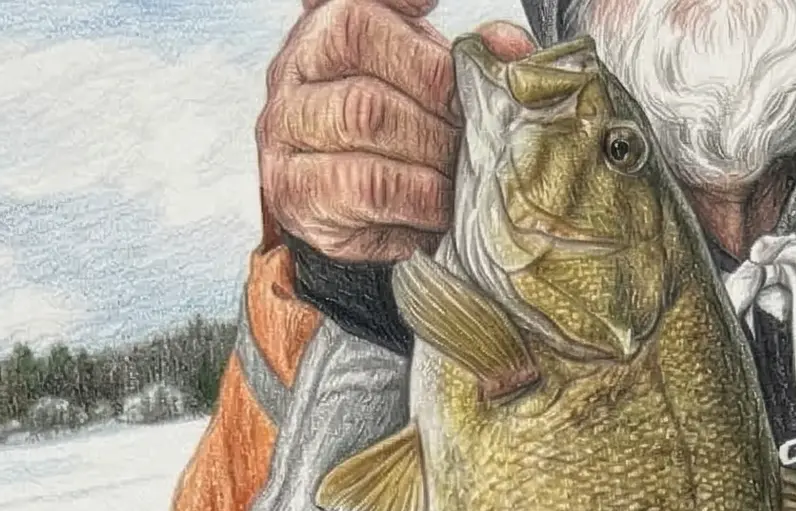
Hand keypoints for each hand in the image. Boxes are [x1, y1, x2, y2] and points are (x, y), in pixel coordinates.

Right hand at [258, 0, 533, 261]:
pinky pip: (365, 188)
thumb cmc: (398, 131)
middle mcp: (292, 75)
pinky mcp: (296, 192)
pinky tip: (438, 207)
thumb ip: (466, 58)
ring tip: (457, 171)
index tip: (447, 39)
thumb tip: (510, 47)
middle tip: (470, 133)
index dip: (408, 26)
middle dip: (435, 107)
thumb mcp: (428, 78)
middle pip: (365, 74)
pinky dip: (416, 198)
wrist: (357, 207)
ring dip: (428, 152)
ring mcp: (285, 134)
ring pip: (364, 122)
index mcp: (323, 31)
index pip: (356, 15)